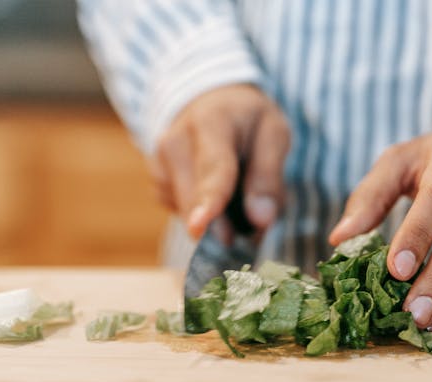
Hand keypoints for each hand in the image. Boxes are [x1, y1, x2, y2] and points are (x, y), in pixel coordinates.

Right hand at [153, 84, 289, 239]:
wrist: (211, 103)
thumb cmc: (248, 120)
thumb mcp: (274, 134)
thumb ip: (269, 176)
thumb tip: (260, 220)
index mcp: (212, 122)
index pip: (212, 168)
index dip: (207, 201)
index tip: (199, 228)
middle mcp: (175, 142)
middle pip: (195, 200)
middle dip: (225, 225)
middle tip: (255, 228)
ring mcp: (159, 164)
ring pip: (189, 214)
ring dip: (218, 219)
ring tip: (237, 190)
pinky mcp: (157, 184)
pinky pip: (183, 214)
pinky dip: (204, 213)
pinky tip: (216, 191)